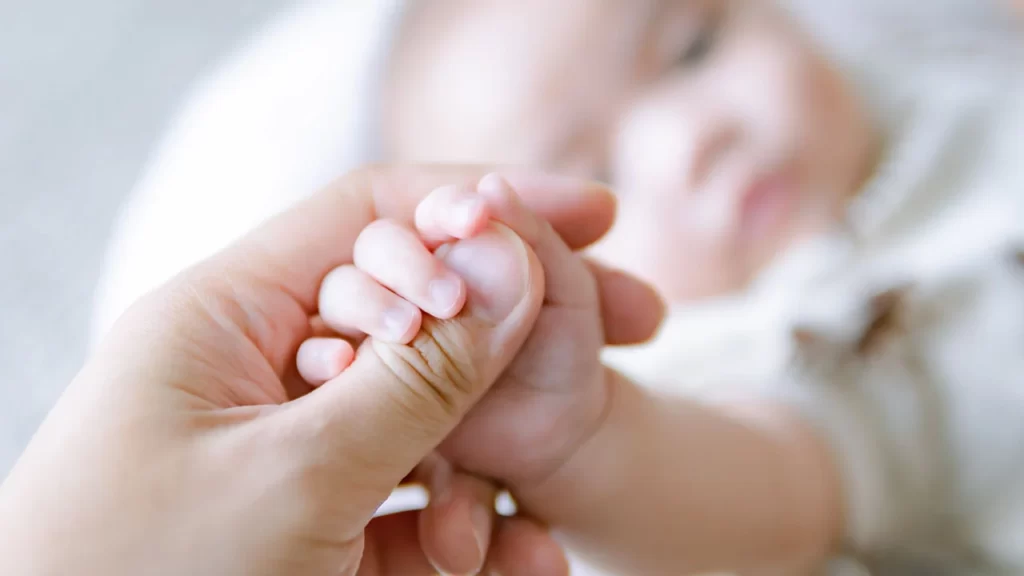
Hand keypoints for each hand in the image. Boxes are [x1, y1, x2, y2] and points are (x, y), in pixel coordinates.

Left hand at [0, 166, 619, 575]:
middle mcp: (258, 371)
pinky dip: (458, 528)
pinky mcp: (310, 525)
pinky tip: (509, 563)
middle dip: (514, 343)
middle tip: (629, 331)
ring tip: (509, 546)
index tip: (594, 217)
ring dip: (485, 470)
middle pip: (414, 317)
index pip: (370, 218)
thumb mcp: (293, 479)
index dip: (485, 201)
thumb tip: (513, 263)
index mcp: (224, 320)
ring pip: (423, 421)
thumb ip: (417, 372)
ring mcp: (288, 451)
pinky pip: (406, 502)